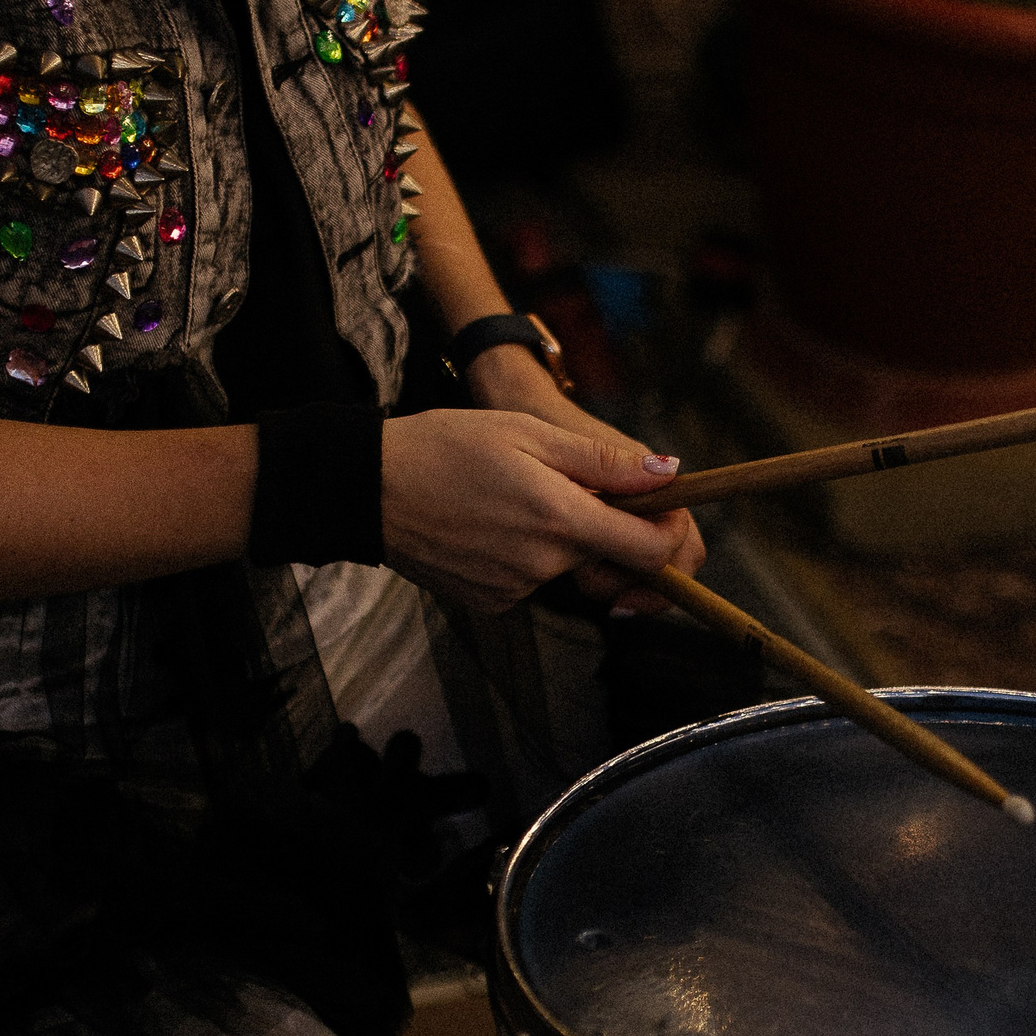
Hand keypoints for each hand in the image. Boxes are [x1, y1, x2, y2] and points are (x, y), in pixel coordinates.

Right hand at [462, 344, 707, 614]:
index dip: (668, 533)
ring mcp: (517, 590)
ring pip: (568, 566)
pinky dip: (524, 555)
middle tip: (562, 485)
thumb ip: (603, 462)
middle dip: (604, 526)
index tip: (659, 510)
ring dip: (560, 538)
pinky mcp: (493, 603)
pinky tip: (488, 525)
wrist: (367, 489)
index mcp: (561, 519)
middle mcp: (544, 565)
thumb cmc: (445, 446)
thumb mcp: (527, 433)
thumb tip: (668, 475)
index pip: (652, 550)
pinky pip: (533, 580)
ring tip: (511, 498)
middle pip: (610, 557)